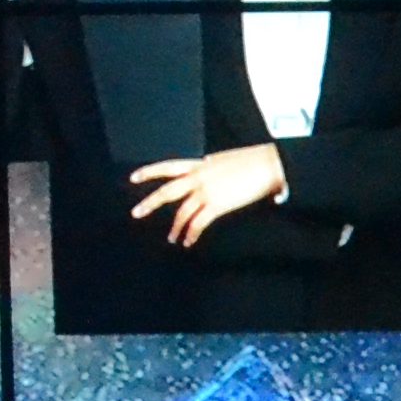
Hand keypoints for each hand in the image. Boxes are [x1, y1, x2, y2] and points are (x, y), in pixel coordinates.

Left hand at [128, 144, 286, 247]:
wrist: (267, 165)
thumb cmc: (251, 160)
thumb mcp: (223, 159)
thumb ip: (209, 164)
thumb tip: (205, 163)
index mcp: (198, 164)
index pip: (168, 167)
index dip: (149, 172)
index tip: (133, 177)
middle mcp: (198, 177)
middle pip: (168, 191)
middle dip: (150, 203)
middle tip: (136, 213)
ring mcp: (207, 191)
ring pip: (182, 212)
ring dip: (175, 227)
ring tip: (172, 238)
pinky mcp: (218, 205)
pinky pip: (198, 223)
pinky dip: (191, 234)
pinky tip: (188, 241)